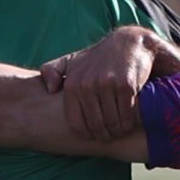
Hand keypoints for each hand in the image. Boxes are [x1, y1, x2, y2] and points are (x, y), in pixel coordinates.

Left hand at [40, 29, 158, 144]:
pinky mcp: (125, 85)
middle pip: (95, 125)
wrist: (129, 43)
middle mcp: (87, 84)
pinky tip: (130, 122)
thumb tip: (49, 90)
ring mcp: (106, 85)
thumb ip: (52, 71)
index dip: (86, 134)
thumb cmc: (98, 58)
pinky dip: (129, 123)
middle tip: (110, 136)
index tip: (94, 135)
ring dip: (117, 131)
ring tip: (120, 131)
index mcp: (72, 84)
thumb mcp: (71, 60)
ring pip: (112, 122)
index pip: (76, 123)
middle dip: (104, 135)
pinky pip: (127, 114)